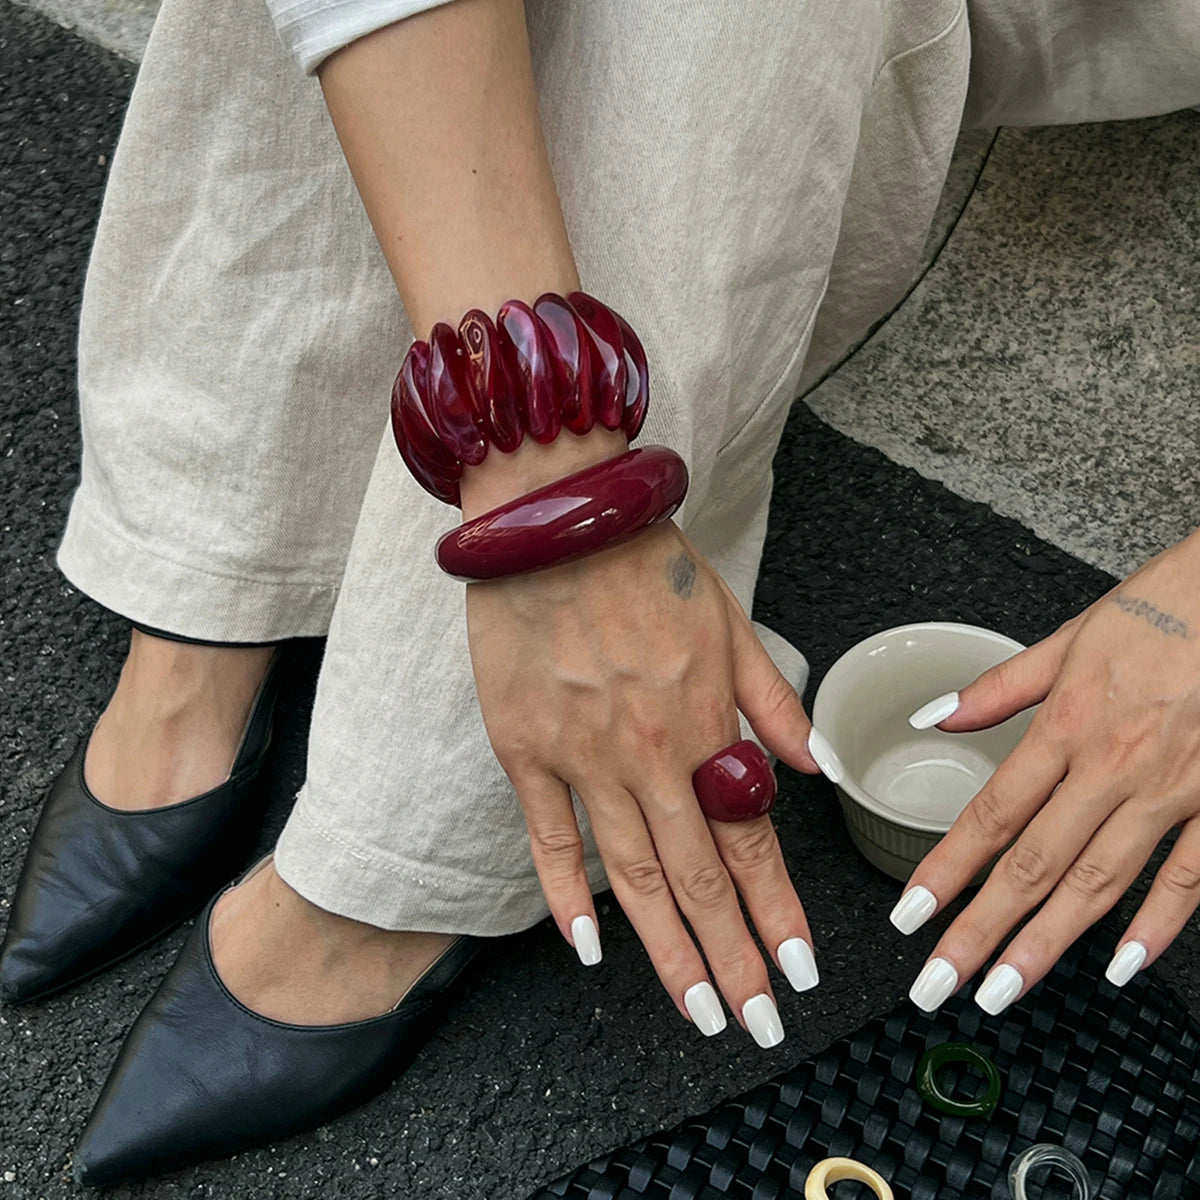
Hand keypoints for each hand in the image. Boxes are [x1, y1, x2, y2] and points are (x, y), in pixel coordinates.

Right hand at [466, 509, 822, 1044]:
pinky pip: (549, 837)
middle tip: (756, 1021)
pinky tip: (591, 949)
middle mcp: (648, 754)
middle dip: (733, 959)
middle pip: (699, 878)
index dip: (777, 912)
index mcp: (705, 722)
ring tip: (695, 1009)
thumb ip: (775, 703)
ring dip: (667, 951)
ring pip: (634, 875)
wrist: (554, 518)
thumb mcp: (732, 621)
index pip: (751, 841)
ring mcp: (582, 757)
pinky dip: (568, 897)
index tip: (799, 970)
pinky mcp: (524, 749)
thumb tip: (818, 769)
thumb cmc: (645, 563)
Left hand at [895, 530, 1199, 1013]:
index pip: (991, 815)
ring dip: (1047, 942)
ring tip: (1005, 989)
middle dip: (980, 930)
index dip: (945, 871)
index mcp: (1068, 727)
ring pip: (1099, 883)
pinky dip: (1156, 925)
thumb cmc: (1163, 611)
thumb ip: (998, 688)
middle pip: (1033, 864)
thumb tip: (934, 715)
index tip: (909, 915)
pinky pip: (1189, 878)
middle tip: (939, 982)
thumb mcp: (1068, 640)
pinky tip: (1122, 966)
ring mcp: (1171, 792)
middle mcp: (1113, 767)